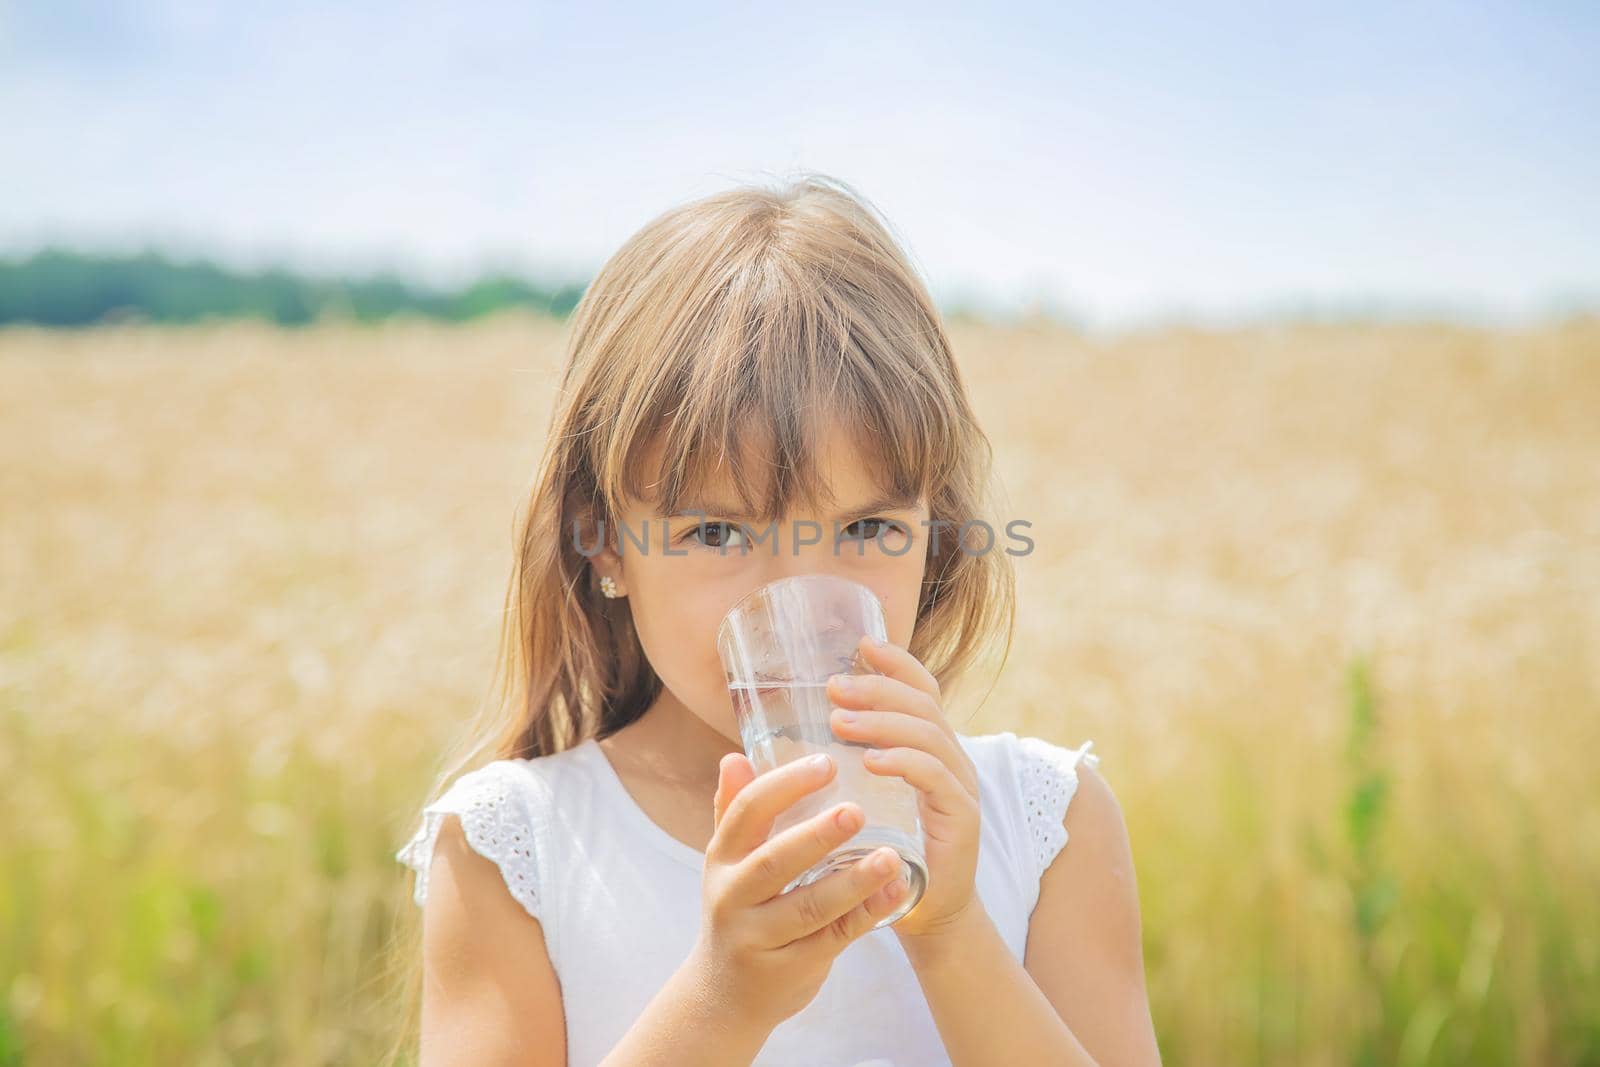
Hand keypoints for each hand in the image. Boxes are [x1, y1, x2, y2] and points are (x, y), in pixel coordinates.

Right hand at [686, 748, 909, 1031]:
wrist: (724, 997)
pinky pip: (835, 938)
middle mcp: (733, 897)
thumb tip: (735, 756)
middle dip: (817, 835)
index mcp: (721, 859)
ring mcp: (760, 937)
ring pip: (809, 907)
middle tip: (858, 810)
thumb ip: (734, 811)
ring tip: (890, 857)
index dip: (785, 786)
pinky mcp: (791, 968)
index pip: (747, 813)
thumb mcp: (727, 863)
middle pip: (775, 861)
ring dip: (852, 881)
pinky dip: (867, 914)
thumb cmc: (739, 910)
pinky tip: (896, 892)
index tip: (826, 763)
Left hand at [827, 635, 983, 942]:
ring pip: (928, 734)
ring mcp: (960, 787)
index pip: (922, 690)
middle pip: (923, 704)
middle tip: (834, 686)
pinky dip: (904, 762)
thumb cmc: (883, 853)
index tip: (862, 644)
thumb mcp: (859, 800)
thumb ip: (836, 768)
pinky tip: (872, 761)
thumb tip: (775, 738)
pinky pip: (936, 778)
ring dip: (883, 721)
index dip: (897, 663)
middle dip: (878, 687)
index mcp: (930, 748)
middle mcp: (951, 759)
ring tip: (840, 721)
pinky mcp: (961, 818)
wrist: (923, 914)